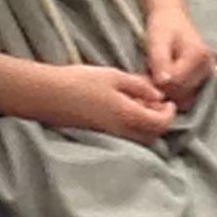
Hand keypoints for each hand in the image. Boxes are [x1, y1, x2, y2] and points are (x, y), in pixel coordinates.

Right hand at [48, 63, 177, 143]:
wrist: (47, 95)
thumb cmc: (80, 81)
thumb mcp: (114, 77)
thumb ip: (139, 87)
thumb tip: (159, 95)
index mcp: (128, 116)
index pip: (160, 124)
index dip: (169, 114)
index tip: (169, 101)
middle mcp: (121, 133)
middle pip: (151, 136)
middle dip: (159, 121)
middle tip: (156, 102)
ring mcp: (108, 137)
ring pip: (137, 139)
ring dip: (145, 125)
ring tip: (139, 104)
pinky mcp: (98, 137)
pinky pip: (124, 138)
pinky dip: (131, 127)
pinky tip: (122, 110)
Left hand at [143, 0, 213, 108]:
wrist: (171, 18)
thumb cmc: (163, 27)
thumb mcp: (157, 41)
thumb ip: (160, 62)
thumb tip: (163, 83)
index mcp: (199, 56)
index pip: (177, 84)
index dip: (158, 82)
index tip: (147, 71)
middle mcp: (208, 68)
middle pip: (182, 94)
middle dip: (163, 88)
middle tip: (151, 72)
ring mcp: (208, 75)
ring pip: (185, 99)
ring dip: (169, 92)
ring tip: (159, 74)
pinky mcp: (204, 81)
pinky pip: (187, 97)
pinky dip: (174, 93)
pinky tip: (165, 79)